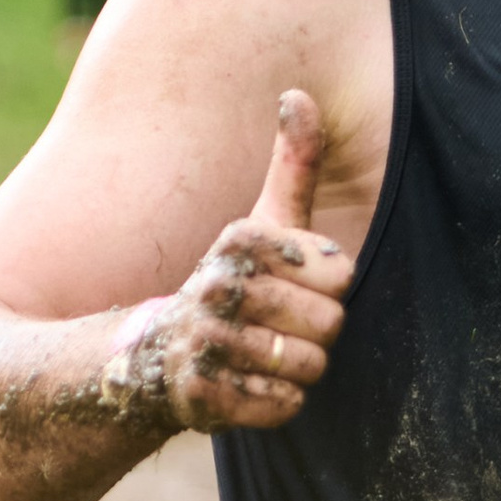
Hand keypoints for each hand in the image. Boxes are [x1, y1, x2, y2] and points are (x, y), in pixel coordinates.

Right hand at [101, 92, 353, 428]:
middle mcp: (216, 286)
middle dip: (318, 332)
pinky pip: (283, 405)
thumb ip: (293, 165)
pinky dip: (279, 402)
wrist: (161, 353)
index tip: (301, 283)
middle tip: (284, 326)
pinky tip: (253, 385)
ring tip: (267, 355)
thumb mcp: (264, 221)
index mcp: (240, 240)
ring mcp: (204, 343)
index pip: (339, 272)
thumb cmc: (233, 282)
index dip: (331, 285)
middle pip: (328, 323)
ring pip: (306, 367)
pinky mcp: (200, 396)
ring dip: (299, 370)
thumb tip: (298, 94)